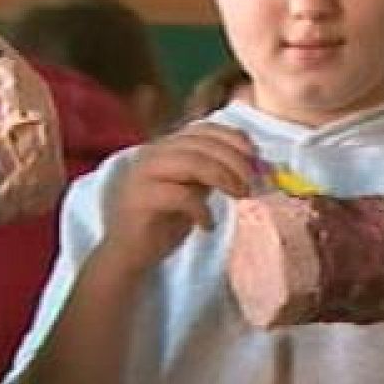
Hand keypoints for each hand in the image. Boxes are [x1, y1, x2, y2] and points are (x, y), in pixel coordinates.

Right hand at [97, 121, 256, 277]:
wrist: (128, 254)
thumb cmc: (164, 221)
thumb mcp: (195, 191)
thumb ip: (214, 173)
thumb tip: (251, 164)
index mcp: (167, 147)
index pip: (203, 129)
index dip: (232, 138)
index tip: (255, 155)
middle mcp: (153, 153)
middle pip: (201, 144)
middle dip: (234, 161)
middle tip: (251, 183)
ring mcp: (143, 174)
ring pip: (191, 162)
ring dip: (223, 177)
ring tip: (239, 196)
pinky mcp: (139, 199)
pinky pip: (180, 195)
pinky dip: (201, 209)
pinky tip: (208, 224)